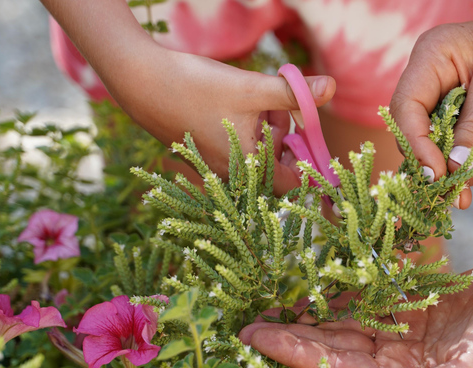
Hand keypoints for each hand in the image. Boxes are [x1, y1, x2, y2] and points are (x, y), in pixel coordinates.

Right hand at [113, 47, 335, 194]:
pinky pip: (236, 146)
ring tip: (250, 99)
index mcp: (246, 168)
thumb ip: (293, 92)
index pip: (291, 182)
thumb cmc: (195, 87)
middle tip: (274, 105)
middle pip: (274, 162)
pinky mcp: (203, 152)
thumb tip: (332, 87)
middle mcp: (231, 174)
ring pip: (255, 152)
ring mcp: (215, 165)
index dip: (306, 162)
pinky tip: (230, 104)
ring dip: (262, 127)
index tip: (309, 138)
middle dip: (281, 134)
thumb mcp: (251, 88)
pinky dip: (244, 127)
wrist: (140, 81)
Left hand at [239, 256, 472, 367]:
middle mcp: (399, 360)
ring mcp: (406, 331)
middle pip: (334, 346)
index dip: (296, 354)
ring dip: (311, 311)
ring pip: (347, 321)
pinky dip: (343, 288)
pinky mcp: (415, 302)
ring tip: (272, 297)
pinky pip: (370, 296)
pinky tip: (316, 278)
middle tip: (246, 318)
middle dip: (292, 334)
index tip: (255, 338)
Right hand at [390, 0, 472, 207]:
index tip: (438, 174)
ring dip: (464, 168)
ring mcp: (448, 101)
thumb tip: (455, 168)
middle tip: (458, 196)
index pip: (407, 108)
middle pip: (417, 132)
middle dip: (440, 164)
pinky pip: (462, 149)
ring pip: (440, 147)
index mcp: (432, 58)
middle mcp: (432, 80)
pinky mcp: (466, 119)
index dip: (417, 144)